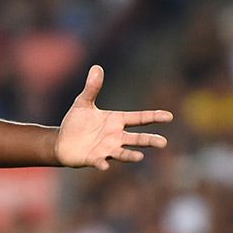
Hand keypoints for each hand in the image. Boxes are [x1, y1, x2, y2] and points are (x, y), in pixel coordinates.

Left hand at [55, 65, 172, 170]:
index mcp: (116, 121)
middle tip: (164, 143)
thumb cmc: (77, 122)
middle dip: (149, 140)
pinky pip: (100, 161)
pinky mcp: (94, 159)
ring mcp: (106, 149)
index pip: (139, 118)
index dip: (153, 117)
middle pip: (136, 139)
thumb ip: (92, 87)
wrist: (63, 141)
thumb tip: (97, 67)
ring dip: (130, 155)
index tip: (169, 116)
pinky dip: (102, 164)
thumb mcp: (83, 102)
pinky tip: (104, 165)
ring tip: (140, 157)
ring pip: (122, 153)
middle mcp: (115, 137)